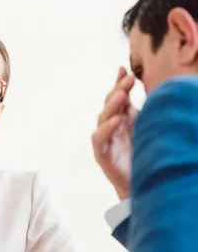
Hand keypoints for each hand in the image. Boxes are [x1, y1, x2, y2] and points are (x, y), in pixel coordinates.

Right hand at [92, 67, 137, 199]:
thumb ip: (144, 110)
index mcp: (121, 117)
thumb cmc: (142, 153)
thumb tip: (152, 88)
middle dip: (118, 89)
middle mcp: (110, 125)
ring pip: (103, 117)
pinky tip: (117, 120)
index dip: (119, 82)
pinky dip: (107, 128)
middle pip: (110, 103)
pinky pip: (100, 138)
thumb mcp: (145, 127)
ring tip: (123, 95)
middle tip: (129, 79)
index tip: (124, 69)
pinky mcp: (101, 153)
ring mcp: (104, 139)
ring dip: (112, 105)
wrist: (138, 182)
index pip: (118, 95)